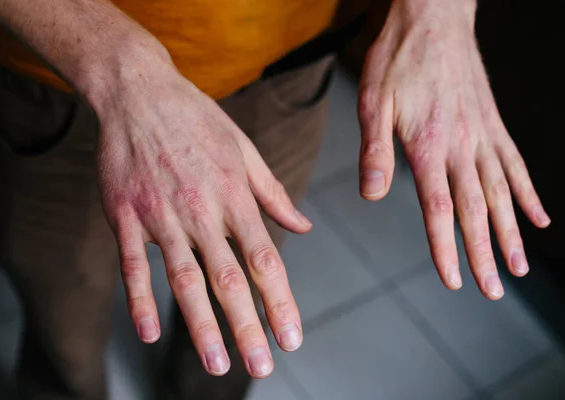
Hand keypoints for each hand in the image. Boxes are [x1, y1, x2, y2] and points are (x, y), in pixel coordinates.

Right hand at [94, 48, 311, 376]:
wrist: (140, 92)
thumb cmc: (198, 120)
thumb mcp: (245, 151)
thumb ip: (273, 195)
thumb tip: (303, 227)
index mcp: (235, 196)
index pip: (264, 259)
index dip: (280, 302)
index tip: (292, 338)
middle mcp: (201, 210)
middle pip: (227, 278)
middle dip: (247, 327)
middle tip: (261, 367)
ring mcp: (160, 214)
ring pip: (183, 279)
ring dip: (200, 325)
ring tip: (216, 364)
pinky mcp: (124, 214)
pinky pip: (132, 264)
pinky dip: (139, 300)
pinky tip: (147, 333)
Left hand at [357, 0, 549, 298]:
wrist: (432, 17)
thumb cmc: (397, 58)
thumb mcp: (372, 102)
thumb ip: (375, 151)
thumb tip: (371, 196)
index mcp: (429, 146)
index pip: (440, 209)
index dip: (446, 248)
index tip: (455, 280)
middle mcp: (462, 146)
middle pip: (475, 210)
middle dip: (484, 253)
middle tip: (495, 290)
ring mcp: (483, 135)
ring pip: (501, 193)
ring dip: (511, 232)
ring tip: (520, 266)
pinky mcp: (493, 123)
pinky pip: (515, 164)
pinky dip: (528, 193)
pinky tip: (539, 216)